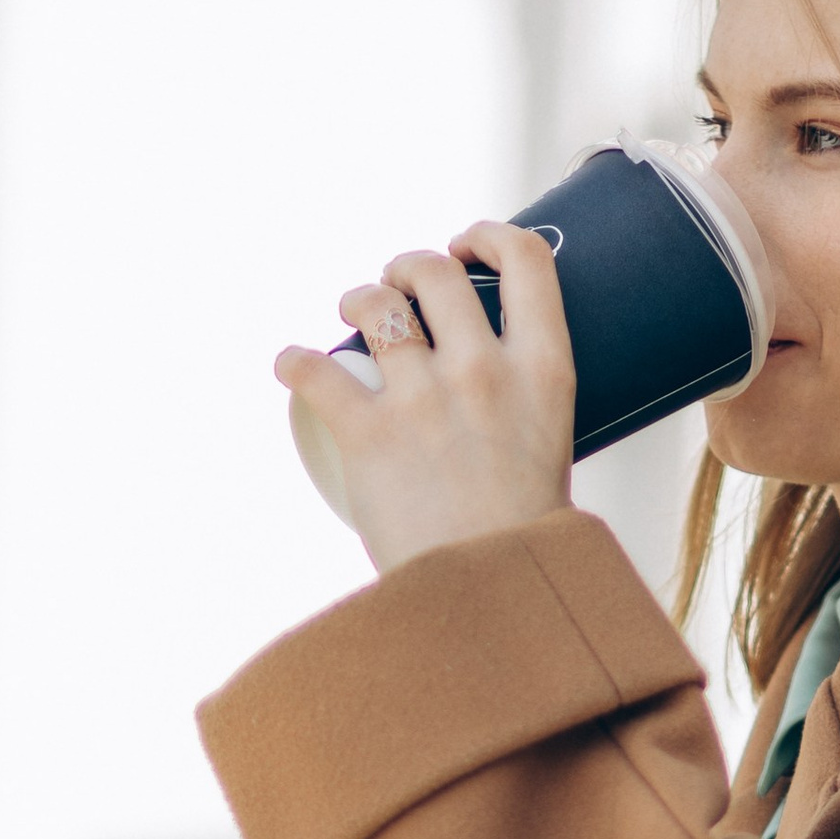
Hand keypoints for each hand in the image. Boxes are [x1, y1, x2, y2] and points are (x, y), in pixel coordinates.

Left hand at [277, 221, 574, 576]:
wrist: (493, 602)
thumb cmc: (526, 547)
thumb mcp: (550, 455)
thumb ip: (523, 414)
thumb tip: (494, 406)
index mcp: (545, 373)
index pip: (529, 262)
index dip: (491, 235)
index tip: (468, 244)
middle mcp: (484, 371)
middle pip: (438, 273)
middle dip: (408, 265)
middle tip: (395, 284)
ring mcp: (424, 399)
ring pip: (377, 306)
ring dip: (357, 298)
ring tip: (349, 310)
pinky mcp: (368, 433)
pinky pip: (314, 371)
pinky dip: (294, 362)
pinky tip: (289, 364)